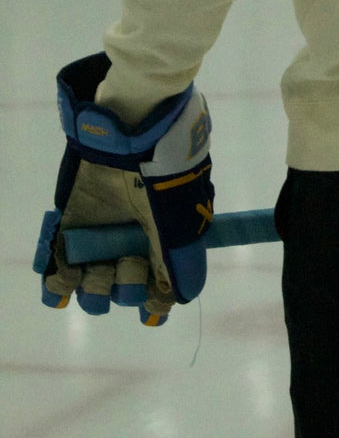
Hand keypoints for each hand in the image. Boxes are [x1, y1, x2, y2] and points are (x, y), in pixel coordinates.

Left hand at [35, 54, 213, 323]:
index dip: (154, 305)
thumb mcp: (182, 219)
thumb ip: (183, 262)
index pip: (158, 292)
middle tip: (129, 262)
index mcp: (163, 244)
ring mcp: (101, 236)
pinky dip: (56, 282)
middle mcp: (132, 244)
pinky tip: (59, 281)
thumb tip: (182, 298)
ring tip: (97, 266)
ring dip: (93, 288)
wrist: (133, 131)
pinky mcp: (72, 226)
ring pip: (91, 288)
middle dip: (125, 288)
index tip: (150, 306)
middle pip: (122, 294)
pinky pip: (58, 267)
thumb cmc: (165, 175)